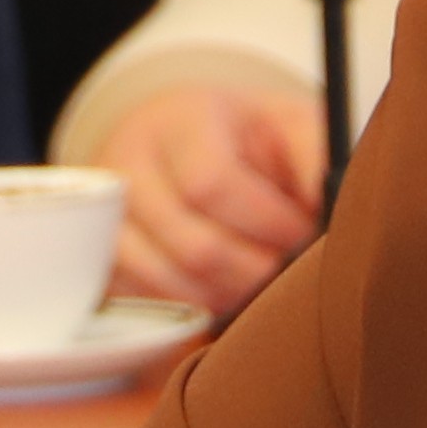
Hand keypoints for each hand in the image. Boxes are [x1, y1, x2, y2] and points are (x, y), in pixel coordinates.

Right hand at [106, 76, 329, 314]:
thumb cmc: (246, 137)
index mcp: (180, 121)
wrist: (178, 137)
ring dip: (225, 297)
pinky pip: (141, 301)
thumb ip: (317, 156)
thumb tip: (330, 208)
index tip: (302, 235)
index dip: (265, 222)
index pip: (210, 183)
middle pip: (191, 246)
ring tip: (260, 286)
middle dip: (254, 271)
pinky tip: (221, 292)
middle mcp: (128, 161)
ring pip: (165, 282)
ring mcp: (102, 212)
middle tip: (287, 273)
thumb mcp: (289, 123)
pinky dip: (189, 306)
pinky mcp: (96, 253)